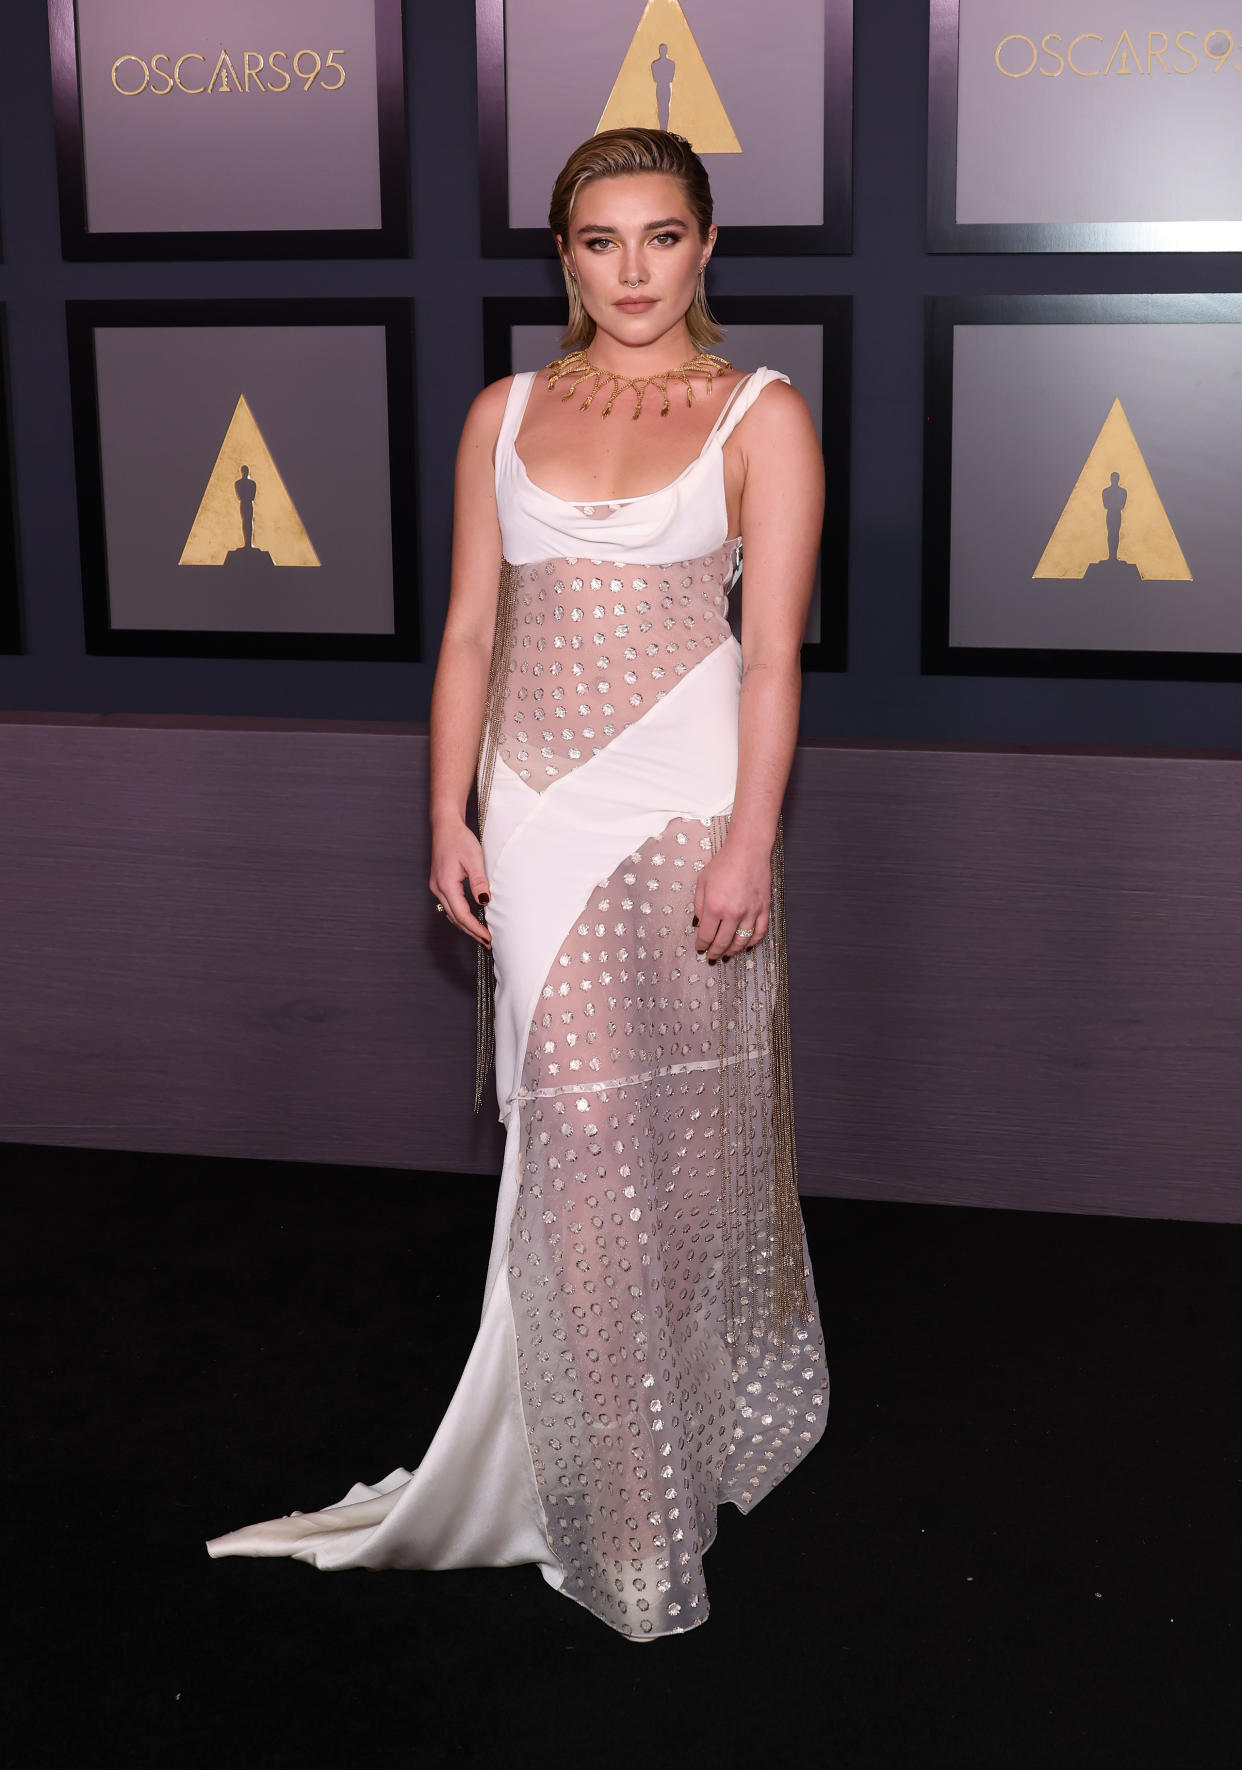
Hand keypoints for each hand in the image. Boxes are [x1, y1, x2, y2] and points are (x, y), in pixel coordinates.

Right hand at [429, 817, 490, 947]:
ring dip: (466, 925)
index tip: (488, 937)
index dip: (475, 928)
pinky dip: (460, 915)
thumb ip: (479, 882)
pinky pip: (450, 905)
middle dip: (471, 932)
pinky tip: (470, 919)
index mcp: (446, 884)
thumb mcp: (474, 859)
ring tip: (481, 935)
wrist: (445, 826)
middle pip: (455, 918)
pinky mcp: (439, 883)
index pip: (462, 914)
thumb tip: (484, 902)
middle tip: (488, 942)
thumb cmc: (459, 839)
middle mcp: (438, 888)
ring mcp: (437, 886)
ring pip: (451, 913)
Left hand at [692, 837, 770, 960]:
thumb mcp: (702, 882)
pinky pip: (760, 932)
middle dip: (715, 952)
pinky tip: (747, 946)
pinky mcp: (764, 908)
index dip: (701, 945)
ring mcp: (751, 912)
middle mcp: (733, 913)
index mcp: (714, 907)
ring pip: (742, 941)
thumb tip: (699, 924)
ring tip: (727, 955)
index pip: (706, 935)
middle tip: (712, 958)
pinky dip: (753, 942)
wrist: (748, 850)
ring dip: (733, 951)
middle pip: (723, 942)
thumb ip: (699, 906)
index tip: (700, 949)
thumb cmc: (723, 863)